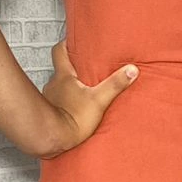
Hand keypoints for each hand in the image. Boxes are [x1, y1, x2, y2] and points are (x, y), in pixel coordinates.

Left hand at [39, 38, 138, 156]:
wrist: (53, 139)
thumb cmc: (73, 119)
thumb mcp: (99, 100)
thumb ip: (115, 84)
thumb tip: (132, 70)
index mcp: (64, 76)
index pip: (59, 51)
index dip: (66, 44)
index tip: (74, 42)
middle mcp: (53, 84)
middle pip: (60, 68)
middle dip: (72, 67)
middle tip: (86, 68)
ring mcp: (49, 98)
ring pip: (59, 86)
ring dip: (69, 86)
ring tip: (83, 90)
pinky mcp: (49, 112)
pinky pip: (57, 101)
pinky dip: (65, 102)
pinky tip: (74, 108)